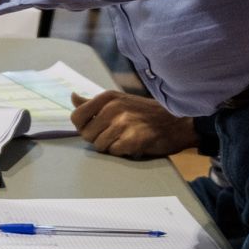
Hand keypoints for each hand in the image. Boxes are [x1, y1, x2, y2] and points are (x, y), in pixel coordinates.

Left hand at [70, 91, 197, 158]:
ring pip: (99, 145)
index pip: (76, 117)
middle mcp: (113, 108)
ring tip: (125, 138)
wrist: (176, 122)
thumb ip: (93, 102)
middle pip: (87, 134)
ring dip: (110, 146)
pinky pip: (114, 152)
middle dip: (97, 139)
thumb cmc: (143, 112)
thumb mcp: (118, 101)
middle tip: (114, 134)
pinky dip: (122, 152)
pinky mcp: (134, 138)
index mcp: (107, 97)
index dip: (82, 127)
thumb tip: (72, 97)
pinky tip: (133, 144)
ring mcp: (124, 123)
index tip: (95, 128)